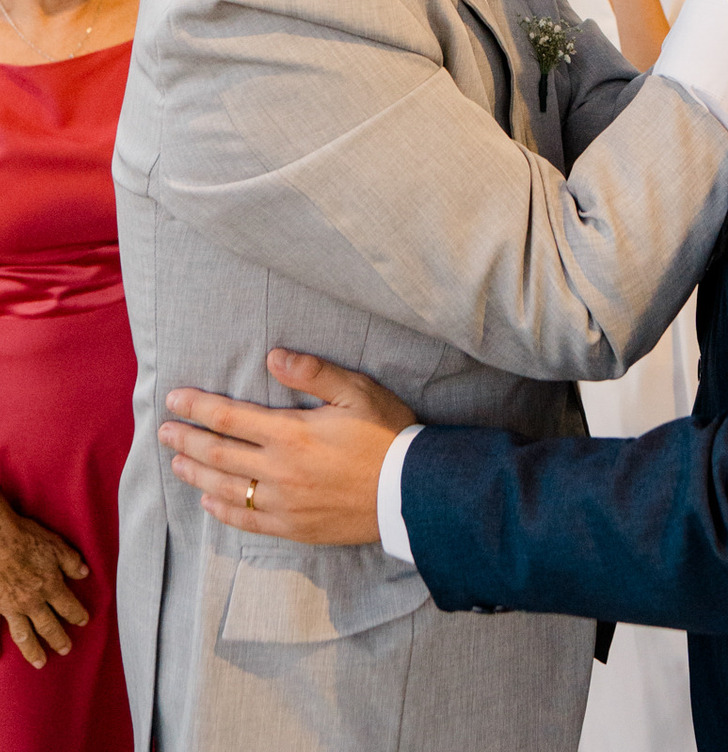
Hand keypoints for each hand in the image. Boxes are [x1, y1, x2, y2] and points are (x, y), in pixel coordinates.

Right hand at [0, 501, 88, 667]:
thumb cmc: (25, 538)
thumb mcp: (55, 545)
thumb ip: (71, 561)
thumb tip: (85, 573)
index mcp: (50, 586)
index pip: (68, 606)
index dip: (77, 614)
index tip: (84, 621)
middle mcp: (32, 601)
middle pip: (48, 626)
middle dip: (59, 639)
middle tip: (66, 649)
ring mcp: (11, 607)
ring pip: (25, 635)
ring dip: (34, 651)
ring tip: (41, 662)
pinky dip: (0, 646)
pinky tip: (3, 655)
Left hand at [159, 349, 416, 545]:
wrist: (409, 490)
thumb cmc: (386, 433)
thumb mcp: (356, 390)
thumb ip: (313, 372)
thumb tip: (273, 356)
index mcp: (290, 432)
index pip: (229, 417)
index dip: (198, 407)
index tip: (174, 399)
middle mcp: (278, 469)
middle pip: (218, 454)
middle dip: (187, 439)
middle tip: (163, 431)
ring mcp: (283, 502)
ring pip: (226, 488)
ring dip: (196, 475)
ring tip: (176, 463)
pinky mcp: (294, 527)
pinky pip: (248, 520)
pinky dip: (223, 511)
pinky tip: (210, 503)